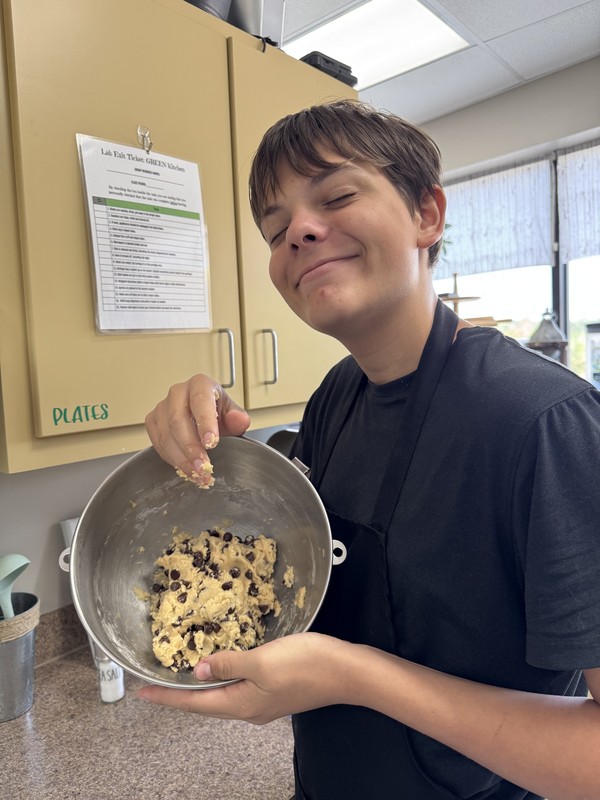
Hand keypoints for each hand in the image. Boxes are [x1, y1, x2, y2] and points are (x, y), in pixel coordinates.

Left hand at [137, 632, 355, 724]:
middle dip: (181, 694)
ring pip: (224, 696)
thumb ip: (228, 664)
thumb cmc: (306, 663)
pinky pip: (241, 687)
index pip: (195, 703)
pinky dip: (225, 678)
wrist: (348, 671)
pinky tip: (224, 666)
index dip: (168, 697)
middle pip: (207, 703)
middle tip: (157, 683)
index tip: (142, 693)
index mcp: (242, 704)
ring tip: (184, 675)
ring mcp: (266, 702)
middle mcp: (250, 709)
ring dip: (203, 686)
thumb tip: (198, 672)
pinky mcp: (278, 691)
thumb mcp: (262, 660)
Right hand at [145, 373, 249, 479]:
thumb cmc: (217, 412)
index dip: (205, 422)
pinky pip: (158, 442)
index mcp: (200, 384)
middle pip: (178, 419)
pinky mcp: (153, 421)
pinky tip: (186, 469)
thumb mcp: (232, 414)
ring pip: (165, 433)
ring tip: (197, 474)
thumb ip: (238, 418)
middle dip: (190, 447)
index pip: (200, 400)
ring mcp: (162, 406)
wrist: (202, 417)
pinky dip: (172, 459)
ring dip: (181, 458)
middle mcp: (178, 392)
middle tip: (203, 466)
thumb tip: (239, 420)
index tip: (211, 443)